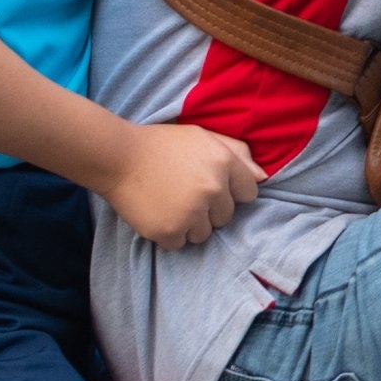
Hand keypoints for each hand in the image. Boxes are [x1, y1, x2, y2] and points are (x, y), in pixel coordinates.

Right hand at [103, 122, 261, 248]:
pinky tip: (158, 213)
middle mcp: (212, 189)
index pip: (249, 193)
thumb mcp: (202, 136)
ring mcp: (191, 212)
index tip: (209, 187)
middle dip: (209, 209)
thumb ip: (236, 153)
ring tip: (170, 203)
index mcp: (223, 163)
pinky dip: (170, 234)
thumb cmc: (160, 144)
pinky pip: (180, 244)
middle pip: (226, 217)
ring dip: (190, 224)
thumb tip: (263, 177)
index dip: (230, 191)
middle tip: (183, 193)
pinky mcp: (170, 231)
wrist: (117, 156)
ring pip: (204, 234)